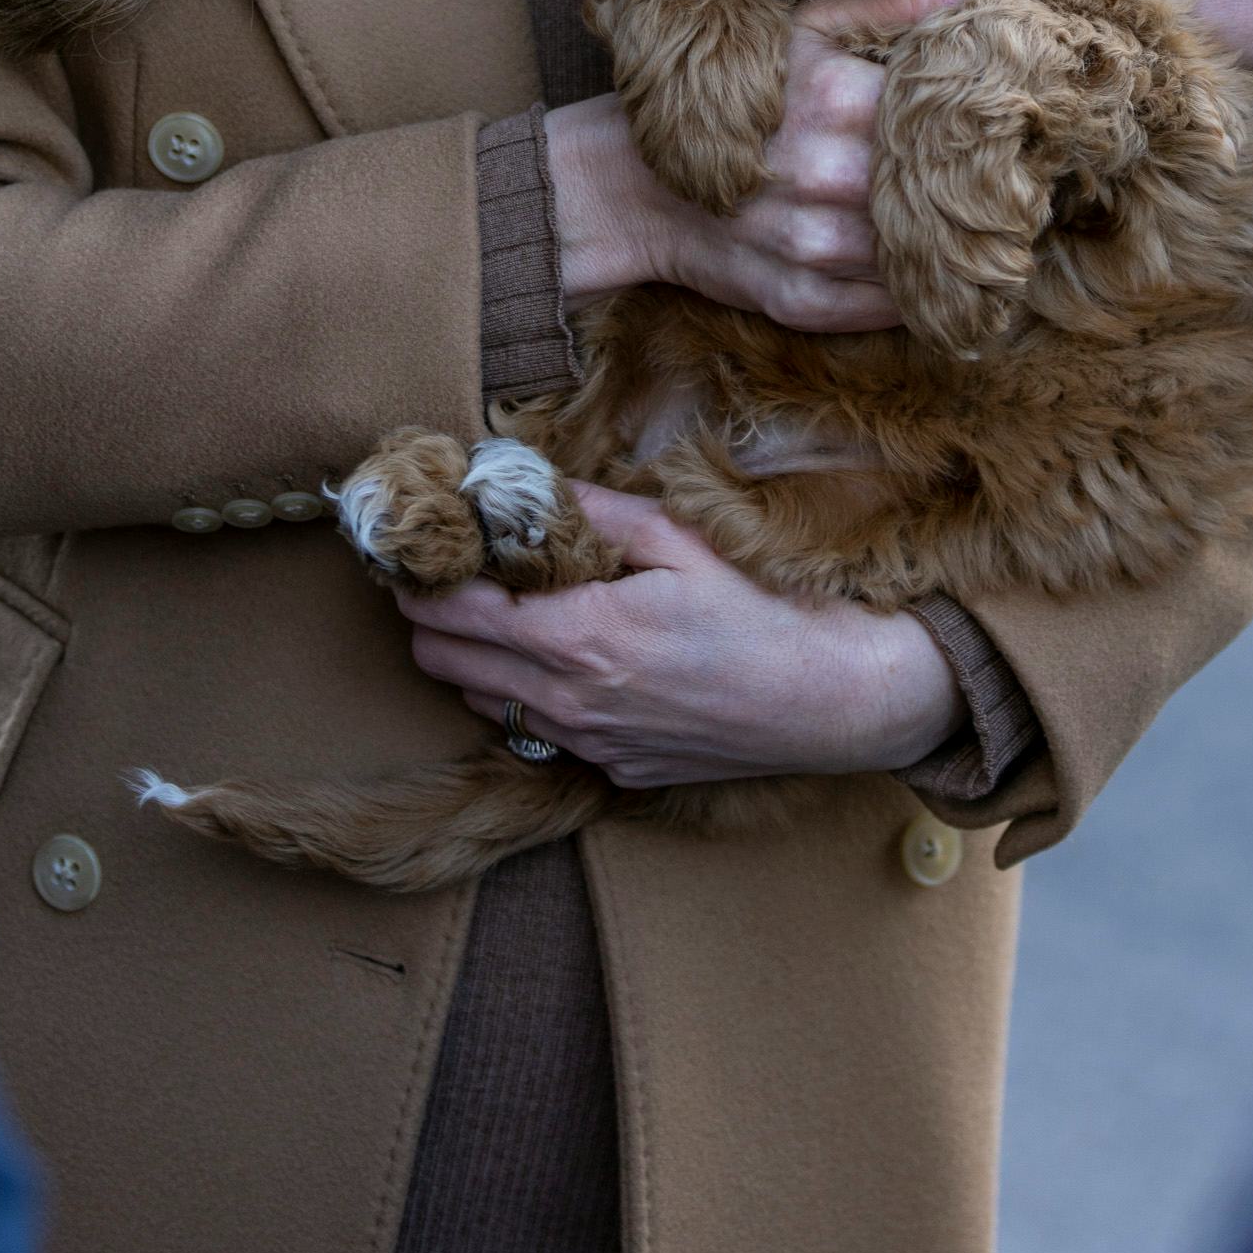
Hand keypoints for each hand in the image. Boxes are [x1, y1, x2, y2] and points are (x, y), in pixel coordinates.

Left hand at [398, 485, 961, 784]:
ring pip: (482, 702)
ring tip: (506, 606)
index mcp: (579, 636)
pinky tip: (567, 653)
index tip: (422, 540)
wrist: (831, 701)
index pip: (451, 612)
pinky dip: (527, 692)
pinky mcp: (614, 770)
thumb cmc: (764, 608)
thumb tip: (523, 482)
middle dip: (432, 613)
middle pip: (442, 663)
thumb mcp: (680, 538)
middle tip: (455, 567)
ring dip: (472, 656)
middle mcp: (570, 701)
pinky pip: (538, 730)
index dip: (421, 574)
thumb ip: (590, 511)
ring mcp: (589, 744)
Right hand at [546, 0, 960, 332]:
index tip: (1001, 133)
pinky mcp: (797, 300)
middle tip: (1009, 191)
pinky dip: (910, 298)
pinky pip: (883, 312)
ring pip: (920, 259)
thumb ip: (877, 10)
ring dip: (949, 252)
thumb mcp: (794, 32)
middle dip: (975, 194)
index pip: (943, 119)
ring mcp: (810, 247)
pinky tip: (926, 279)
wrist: (632, 183)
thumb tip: (957, 0)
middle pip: (942, 194)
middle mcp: (825, 176)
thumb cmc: (724, 96)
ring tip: (974, 237)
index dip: (981, 128)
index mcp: (833, 100)